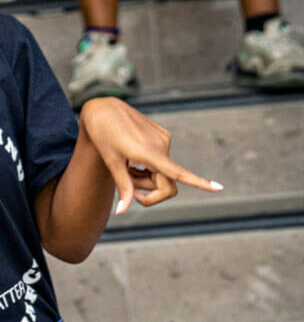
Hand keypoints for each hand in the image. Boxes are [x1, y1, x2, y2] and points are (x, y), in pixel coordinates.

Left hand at [80, 97, 222, 214]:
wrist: (103, 109)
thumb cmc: (103, 136)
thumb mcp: (111, 163)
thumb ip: (123, 188)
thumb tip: (122, 212)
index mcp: (148, 153)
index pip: (177, 173)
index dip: (199, 183)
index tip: (219, 188)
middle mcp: (161, 145)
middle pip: (167, 183)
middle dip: (149, 189)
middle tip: (127, 182)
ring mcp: (164, 138)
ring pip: (163, 172)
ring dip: (146, 176)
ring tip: (126, 164)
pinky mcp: (163, 134)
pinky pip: (162, 160)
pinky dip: (149, 165)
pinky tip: (132, 155)